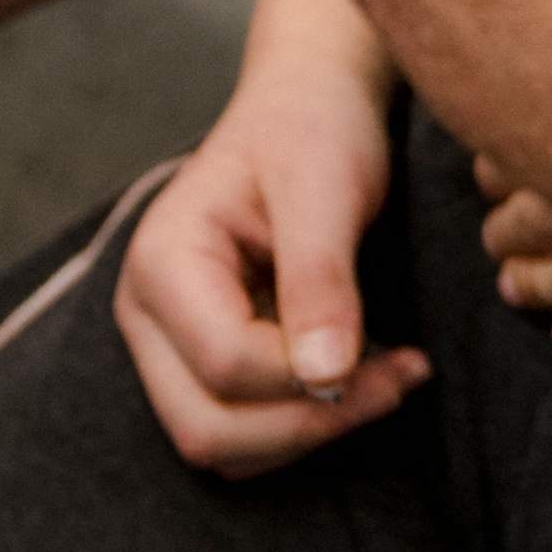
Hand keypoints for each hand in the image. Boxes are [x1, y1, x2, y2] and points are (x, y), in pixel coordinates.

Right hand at [120, 60, 431, 472]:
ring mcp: (171, 345)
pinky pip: (244, 433)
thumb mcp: (325, 187)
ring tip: (391, 377)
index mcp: (162, 264)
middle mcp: (148, 315)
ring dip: (309, 432)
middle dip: (308, 425)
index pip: (226, 364)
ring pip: (222, 446)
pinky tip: (365, 377)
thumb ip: (319, 277)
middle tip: (398, 384)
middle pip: (205, 428)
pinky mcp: (206, 362)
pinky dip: (304, 424)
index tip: (402, 359)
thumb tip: (326, 376)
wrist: (309, 105)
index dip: (313, 381)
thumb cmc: (313, 130)